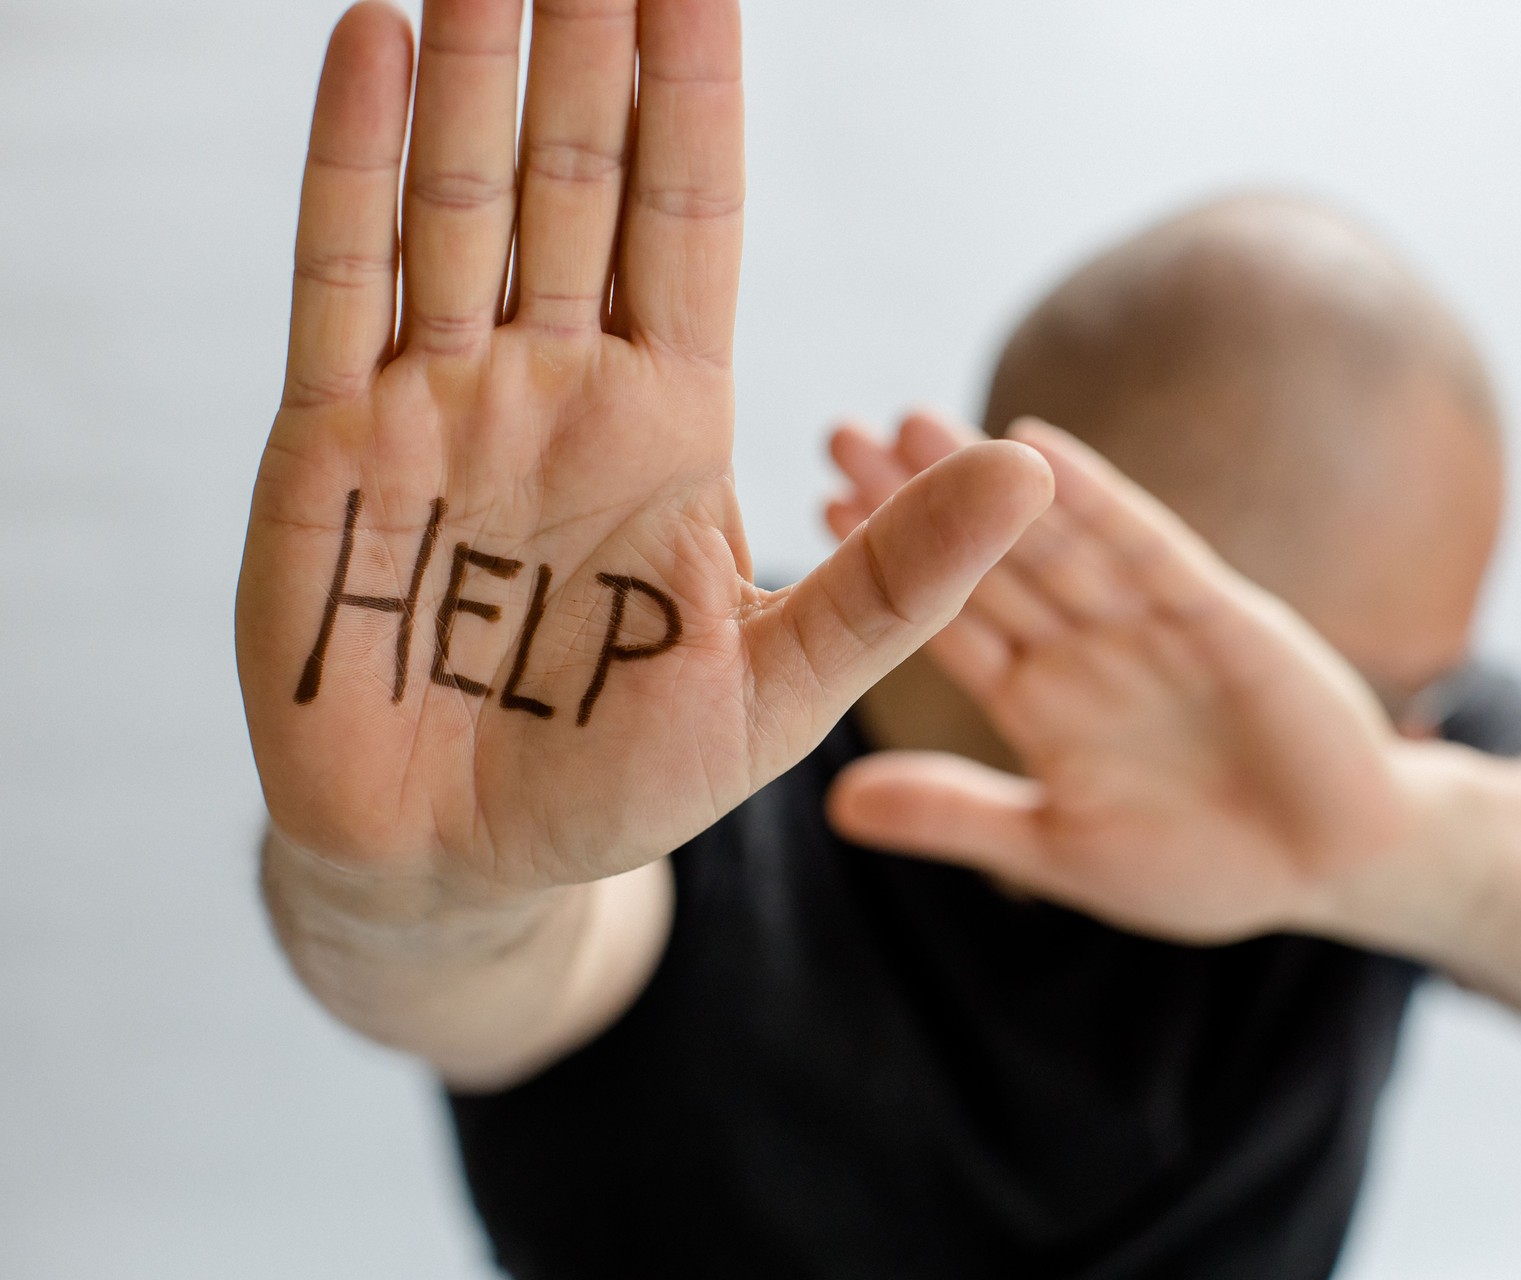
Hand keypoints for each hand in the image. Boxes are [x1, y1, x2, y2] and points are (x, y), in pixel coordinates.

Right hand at [236, 1, 1051, 899]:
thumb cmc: (623, 780)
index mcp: (668, 423)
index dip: (697, 99)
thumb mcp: (782, 686)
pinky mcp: (329, 449)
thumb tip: (1031, 469)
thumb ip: (895, 580)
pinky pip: (340, 282)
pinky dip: (353, 164)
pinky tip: (373, 45)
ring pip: (459, 201)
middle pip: (575, 181)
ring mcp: (438, 403)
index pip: (690, 220)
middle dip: (585, 49)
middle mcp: (555, 386)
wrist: (463, 864)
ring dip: (474, 71)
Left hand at [824, 412, 1409, 943]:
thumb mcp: (1058, 848)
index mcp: (1042, 699)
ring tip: (908, 423)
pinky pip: (1148, 550)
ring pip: (1052, 538)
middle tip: (837, 432)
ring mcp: (1152, 623)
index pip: (948, 617)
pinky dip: (1096, 500)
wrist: (1337, 864)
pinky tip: (1036, 446)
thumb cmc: (1203, 861)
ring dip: (985, 480)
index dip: (881, 568)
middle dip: (914, 498)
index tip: (813, 514)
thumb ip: (956, 818)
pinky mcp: (1222, 616)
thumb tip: (833, 806)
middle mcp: (1086, 645)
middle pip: (986, 557)